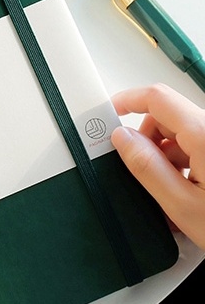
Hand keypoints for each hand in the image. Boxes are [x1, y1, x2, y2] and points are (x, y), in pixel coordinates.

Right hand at [111, 83, 204, 248]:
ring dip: (167, 154)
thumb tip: (122, 139)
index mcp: (204, 135)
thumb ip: (147, 167)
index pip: (156, 98)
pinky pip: (201, 147)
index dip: (127, 100)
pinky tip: (187, 194)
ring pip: (185, 133)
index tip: (109, 112)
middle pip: (169, 116)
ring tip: (167, 192)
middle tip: (136, 165)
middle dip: (146, 137)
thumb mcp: (183, 205)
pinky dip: (186, 163)